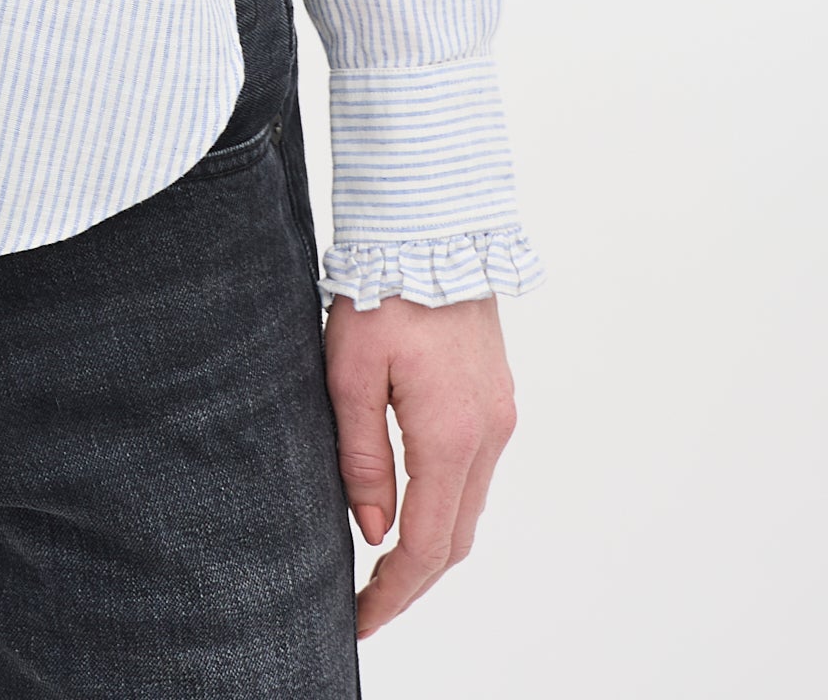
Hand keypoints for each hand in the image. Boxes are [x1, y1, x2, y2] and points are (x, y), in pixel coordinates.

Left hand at [322, 290, 516, 639]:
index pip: (427, 545)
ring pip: (470, 509)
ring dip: (433, 546)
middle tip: (369, 606)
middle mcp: (488, 435)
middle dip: (414, 582)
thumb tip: (372, 530)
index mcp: (450, 434)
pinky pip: (477, 474)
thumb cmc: (384, 289)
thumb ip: (362, 456)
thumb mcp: (349, 372)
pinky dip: (448, 506)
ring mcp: (500, 417)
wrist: (434, 229)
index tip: (362, 620)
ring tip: (385, 568)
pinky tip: (415, 508)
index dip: (395, 592)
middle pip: (457, 539)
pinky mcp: (498, 399)